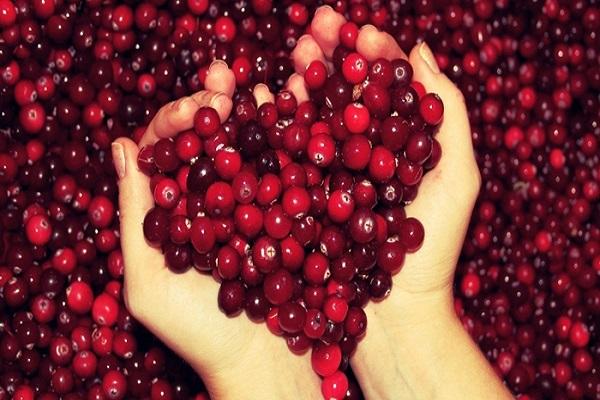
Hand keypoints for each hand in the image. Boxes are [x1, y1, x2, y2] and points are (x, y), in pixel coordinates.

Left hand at [111, 63, 320, 398]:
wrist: (263, 361)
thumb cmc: (198, 334)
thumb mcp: (147, 283)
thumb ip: (135, 217)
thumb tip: (123, 147)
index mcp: (170, 209)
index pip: (165, 150)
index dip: (175, 121)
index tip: (196, 108)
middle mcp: (209, 199)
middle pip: (206, 141)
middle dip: (214, 104)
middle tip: (224, 79)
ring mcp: (250, 202)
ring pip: (246, 146)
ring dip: (251, 110)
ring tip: (257, 82)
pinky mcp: (287, 210)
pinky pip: (284, 166)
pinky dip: (287, 135)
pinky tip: (291, 106)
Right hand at [286, 5, 478, 320]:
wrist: (396, 316)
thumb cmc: (433, 252)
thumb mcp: (458, 178)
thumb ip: (447, 113)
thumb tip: (420, 51)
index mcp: (401, 142)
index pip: (386, 86)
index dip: (373, 55)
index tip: (359, 32)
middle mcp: (363, 151)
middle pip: (345, 93)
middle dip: (332, 56)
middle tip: (317, 24)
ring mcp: (330, 172)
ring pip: (314, 116)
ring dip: (302, 80)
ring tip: (294, 51)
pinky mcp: (303, 195)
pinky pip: (287, 154)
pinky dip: (275, 123)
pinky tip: (263, 94)